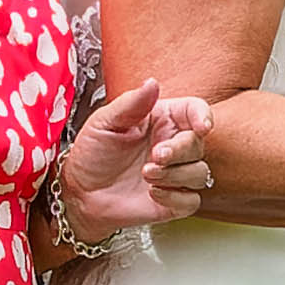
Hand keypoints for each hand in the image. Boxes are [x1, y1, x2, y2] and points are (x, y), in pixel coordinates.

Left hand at [62, 80, 214, 235]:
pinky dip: (174, 198)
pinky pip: (191, 200)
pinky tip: (152, 193)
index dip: (203, 116)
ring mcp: (174, 174)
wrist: (80, 193)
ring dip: (174, 175)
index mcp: (161, 121)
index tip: (201, 126)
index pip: (194, 111)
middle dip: (180, 150)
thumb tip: (152, 83)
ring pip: (199, 173)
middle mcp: (172, 145)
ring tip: (146, 174)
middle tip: (156, 155)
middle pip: (198, 144)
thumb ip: (131, 103)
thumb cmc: (91, 155)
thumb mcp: (104, 122)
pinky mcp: (173, 201)